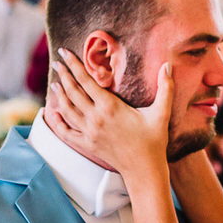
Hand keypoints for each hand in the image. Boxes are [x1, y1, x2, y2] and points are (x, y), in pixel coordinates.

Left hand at [44, 48, 173, 185]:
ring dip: (59, 95)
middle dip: (64, 75)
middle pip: (73, 92)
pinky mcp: (87, 145)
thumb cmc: (154, 141)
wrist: (144, 169)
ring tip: (55, 83)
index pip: (86, 80)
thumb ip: (165, 88)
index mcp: (110, 107)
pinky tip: (53, 112)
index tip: (64, 53)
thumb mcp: (161, 113)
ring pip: (67, 109)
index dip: (74, 64)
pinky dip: (57, 121)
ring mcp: (89, 133)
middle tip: (57, 63)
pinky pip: (66, 131)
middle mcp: (95, 118)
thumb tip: (168, 65)